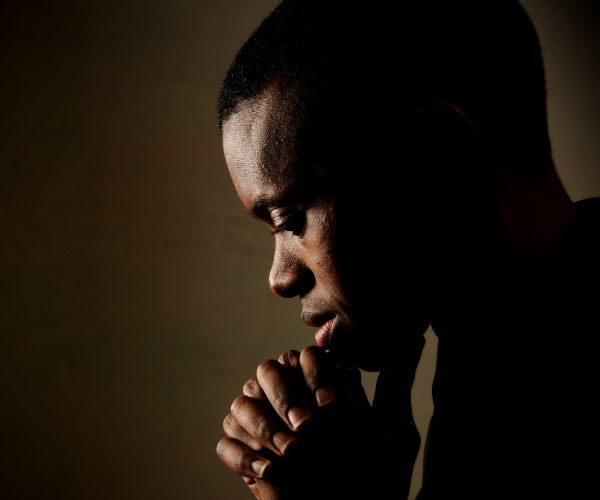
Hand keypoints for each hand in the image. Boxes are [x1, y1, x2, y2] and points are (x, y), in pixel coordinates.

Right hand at [216, 340, 423, 498]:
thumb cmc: (379, 481)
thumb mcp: (394, 433)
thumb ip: (396, 386)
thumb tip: (415, 339)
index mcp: (320, 388)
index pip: (304, 357)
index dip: (314, 375)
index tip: (332, 405)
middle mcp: (290, 400)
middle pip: (265, 372)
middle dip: (285, 398)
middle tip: (308, 429)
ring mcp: (266, 428)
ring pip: (240, 403)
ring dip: (262, 427)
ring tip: (292, 454)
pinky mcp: (248, 456)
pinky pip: (226, 444)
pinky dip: (243, 455)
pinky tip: (271, 473)